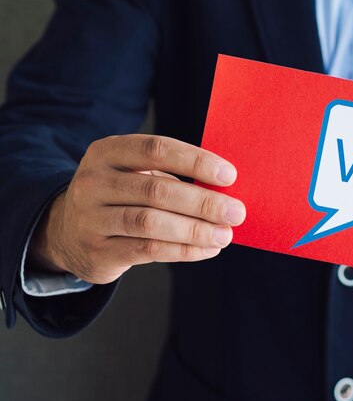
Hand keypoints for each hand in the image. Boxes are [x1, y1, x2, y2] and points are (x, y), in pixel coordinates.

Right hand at [28, 134, 245, 283]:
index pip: (156, 149)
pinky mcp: (97, 251)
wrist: (68, 232)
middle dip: (203, 202)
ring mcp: (91, 218)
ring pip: (152, 223)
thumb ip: (172, 177)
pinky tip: (207, 249)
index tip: (229, 175)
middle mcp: (94, 182)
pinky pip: (148, 250)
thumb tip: (226, 191)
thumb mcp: (135, 175)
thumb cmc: (120, 196)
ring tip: (225, 235)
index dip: (195, 161)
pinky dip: (184, 250)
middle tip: (236, 212)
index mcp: (107, 152)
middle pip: (157, 190)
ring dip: (196, 230)